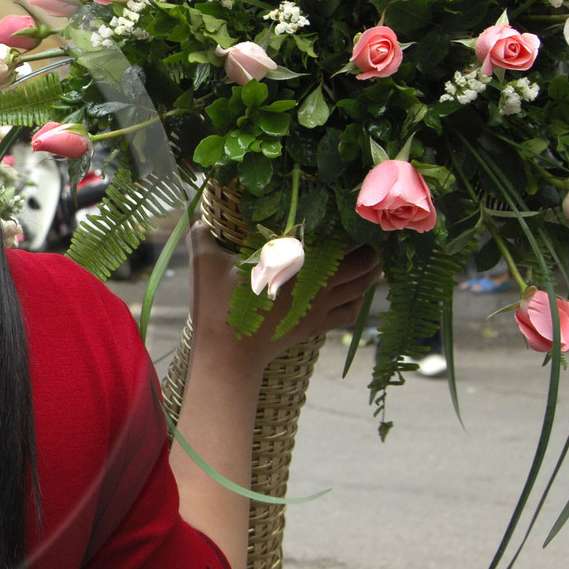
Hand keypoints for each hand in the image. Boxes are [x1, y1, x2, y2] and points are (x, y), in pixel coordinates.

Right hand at [187, 226, 381, 371]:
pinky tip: (355, 293)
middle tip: (371, 236)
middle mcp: (317, 283)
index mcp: (296, 261)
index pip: (343, 241)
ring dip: (371, 273)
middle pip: (364, 264)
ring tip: (372, 260)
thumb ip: (201, 236)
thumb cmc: (219, 306)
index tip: (358, 215)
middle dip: (373, 249)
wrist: (228, 353)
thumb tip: (196, 219)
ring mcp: (319, 307)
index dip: (358, 228)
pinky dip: (360, 300)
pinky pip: (351, 312)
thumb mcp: (204, 265)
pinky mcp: (315, 325)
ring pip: (363, 288)